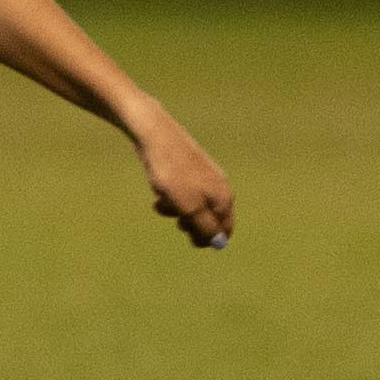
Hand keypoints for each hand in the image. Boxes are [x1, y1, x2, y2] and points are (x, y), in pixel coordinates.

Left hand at [127, 104, 234, 249]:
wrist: (155, 135)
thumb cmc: (173, 174)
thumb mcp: (189, 208)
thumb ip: (205, 227)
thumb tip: (219, 244)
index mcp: (224, 198)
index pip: (224, 231)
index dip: (206, 238)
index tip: (188, 237)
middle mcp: (218, 187)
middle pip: (208, 220)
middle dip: (189, 224)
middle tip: (175, 219)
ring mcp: (204, 177)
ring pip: (191, 207)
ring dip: (175, 211)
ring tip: (161, 202)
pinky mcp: (189, 169)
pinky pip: (181, 193)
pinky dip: (170, 197)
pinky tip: (158, 190)